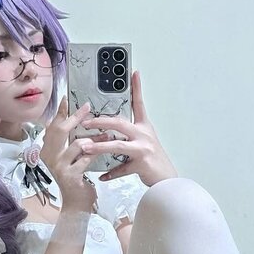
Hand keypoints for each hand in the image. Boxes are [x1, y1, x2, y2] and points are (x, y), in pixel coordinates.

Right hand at [40, 96, 97, 212]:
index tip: (66, 99)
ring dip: (94, 138)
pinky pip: (86, 158)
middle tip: (88, 108)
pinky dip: (97, 153)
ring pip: (77, 144)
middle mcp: (49, 157)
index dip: (60, 113)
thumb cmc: (76, 179)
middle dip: (75, 118)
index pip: (52, 127)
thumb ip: (71, 143)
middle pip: (60, 131)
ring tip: (107, 135)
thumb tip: (78, 122)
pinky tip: (105, 151)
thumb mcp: (71, 159)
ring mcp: (59, 166)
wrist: (77, 204)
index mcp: (48, 150)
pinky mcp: (70, 175)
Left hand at [78, 70, 177, 186]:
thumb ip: (130, 135)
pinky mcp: (141, 165)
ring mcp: (143, 150)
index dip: (137, 88)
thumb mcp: (145, 142)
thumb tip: (111, 131)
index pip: (139, 104)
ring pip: (118, 146)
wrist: (167, 180)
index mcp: (144, 128)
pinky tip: (102, 176)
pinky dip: (111, 173)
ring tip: (85, 147)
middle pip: (120, 123)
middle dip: (101, 121)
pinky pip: (121, 169)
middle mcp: (144, 136)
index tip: (134, 73)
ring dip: (100, 147)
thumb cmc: (154, 161)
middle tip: (86, 121)